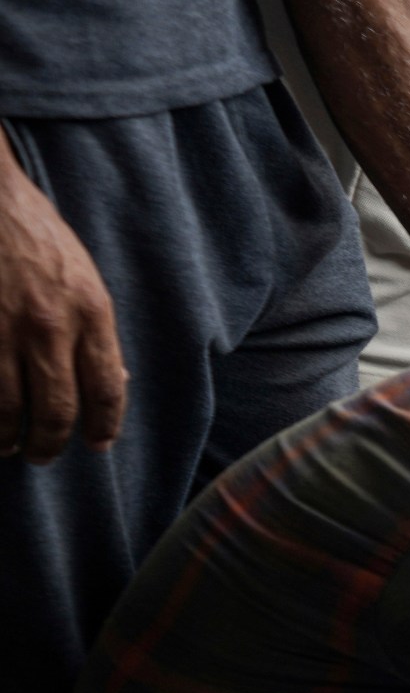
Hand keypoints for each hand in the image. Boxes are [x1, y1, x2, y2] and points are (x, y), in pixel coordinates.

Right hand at [0, 151, 126, 463]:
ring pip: (6, 408)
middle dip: (50, 443)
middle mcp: (49, 327)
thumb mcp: (85, 277)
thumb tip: (115, 382)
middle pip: (56, 409)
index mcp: (91, 312)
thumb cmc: (36, 235)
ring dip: (7, 437)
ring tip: (7, 447)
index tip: (97, 444)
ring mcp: (1, 330)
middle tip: (43, 456)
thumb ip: (97, 331)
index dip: (104, 425)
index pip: (107, 389)